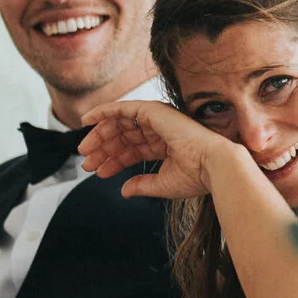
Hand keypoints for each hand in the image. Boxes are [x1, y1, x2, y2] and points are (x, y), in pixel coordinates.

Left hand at [78, 100, 234, 200]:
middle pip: (124, 136)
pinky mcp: (151, 110)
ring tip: (84, 150)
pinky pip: (121, 108)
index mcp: (165, 144)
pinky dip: (103, 111)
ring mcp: (156, 118)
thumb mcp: (162, 183)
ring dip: (100, 135)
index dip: (114, 161)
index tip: (99, 172)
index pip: (133, 150)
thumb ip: (142, 184)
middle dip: (104, 149)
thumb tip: (124, 189)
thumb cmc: (196, 175)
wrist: (213, 165)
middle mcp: (160, 129)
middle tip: (86, 162)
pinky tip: (87, 121)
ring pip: (119, 123)